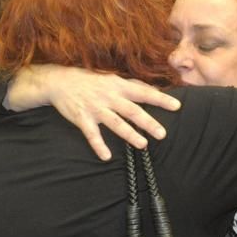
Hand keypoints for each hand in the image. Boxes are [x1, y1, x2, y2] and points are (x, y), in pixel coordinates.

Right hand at [6, 66, 181, 160]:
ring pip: (115, 123)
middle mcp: (109, 97)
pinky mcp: (82, 118)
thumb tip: (154, 89)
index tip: (177, 106)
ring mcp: (95, 108)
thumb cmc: (91, 80)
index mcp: (119, 86)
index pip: (144, 93)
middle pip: (132, 110)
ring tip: (143, 144)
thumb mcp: (113, 79)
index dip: (160, 99)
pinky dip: (99, 145)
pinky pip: (92, 134)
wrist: (59, 81)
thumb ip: (132, 85)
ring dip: (129, 134)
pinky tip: (106, 157)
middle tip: (162, 134)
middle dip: (148, 122)